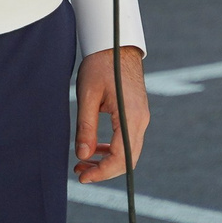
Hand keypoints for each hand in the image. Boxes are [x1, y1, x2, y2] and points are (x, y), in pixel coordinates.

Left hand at [74, 47, 148, 181]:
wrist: (117, 45)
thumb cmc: (101, 66)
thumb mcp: (87, 96)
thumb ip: (86, 128)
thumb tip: (83, 156)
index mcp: (130, 116)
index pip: (121, 157)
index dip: (101, 172)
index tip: (81, 177)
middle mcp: (141, 120)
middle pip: (128, 159)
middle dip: (104, 171)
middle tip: (79, 172)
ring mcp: (142, 117)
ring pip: (130, 152)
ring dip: (108, 161)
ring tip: (83, 162)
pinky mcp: (138, 114)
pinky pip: (129, 140)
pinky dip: (113, 150)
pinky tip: (95, 148)